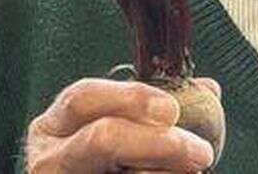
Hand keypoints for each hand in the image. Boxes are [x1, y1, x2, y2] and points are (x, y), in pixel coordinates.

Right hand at [25, 77, 220, 172]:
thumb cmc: (103, 163)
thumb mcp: (117, 129)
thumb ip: (153, 109)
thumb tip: (208, 90)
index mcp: (56, 125)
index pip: (83, 97)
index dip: (130, 98)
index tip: (172, 109)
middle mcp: (50, 157)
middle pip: (101, 138)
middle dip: (158, 141)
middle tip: (200, 150)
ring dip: (163, 173)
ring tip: (192, 171)